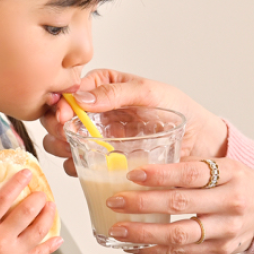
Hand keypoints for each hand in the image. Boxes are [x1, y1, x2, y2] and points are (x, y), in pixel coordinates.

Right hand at [0, 168, 61, 253]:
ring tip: (51, 207)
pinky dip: (51, 245)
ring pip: (39, 231)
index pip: (3, 197)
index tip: (26, 173)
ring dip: (48, 216)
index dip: (17, 182)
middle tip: (42, 193)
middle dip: (39, 198)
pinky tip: (58, 238)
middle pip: (28, 212)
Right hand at [39, 69, 229, 176]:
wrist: (198, 141)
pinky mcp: (104, 159)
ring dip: (60, 147)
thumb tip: (82, 98)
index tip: (65, 116)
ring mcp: (99, 135)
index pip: (71, 90)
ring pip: (63, 140)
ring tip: (72, 152)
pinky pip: (79, 163)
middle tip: (64, 137)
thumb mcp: (150, 94)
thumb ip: (117, 93)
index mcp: (104, 86)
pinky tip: (84, 167)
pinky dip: (74, 166)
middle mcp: (97, 110)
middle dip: (55, 126)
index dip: (61, 103)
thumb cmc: (179, 110)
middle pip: (60, 116)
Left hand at [101, 156, 253, 253]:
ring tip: (118, 229)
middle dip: (142, 204)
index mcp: (231, 174)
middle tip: (114, 201)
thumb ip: (190, 166)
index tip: (133, 174)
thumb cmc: (237, 184)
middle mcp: (231, 203)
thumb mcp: (223, 165)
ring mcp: (227, 231)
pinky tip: (134, 246)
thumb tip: (142, 164)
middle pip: (181, 205)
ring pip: (180, 236)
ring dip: (143, 234)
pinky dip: (154, 251)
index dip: (161, 174)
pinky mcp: (220, 251)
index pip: (192, 173)